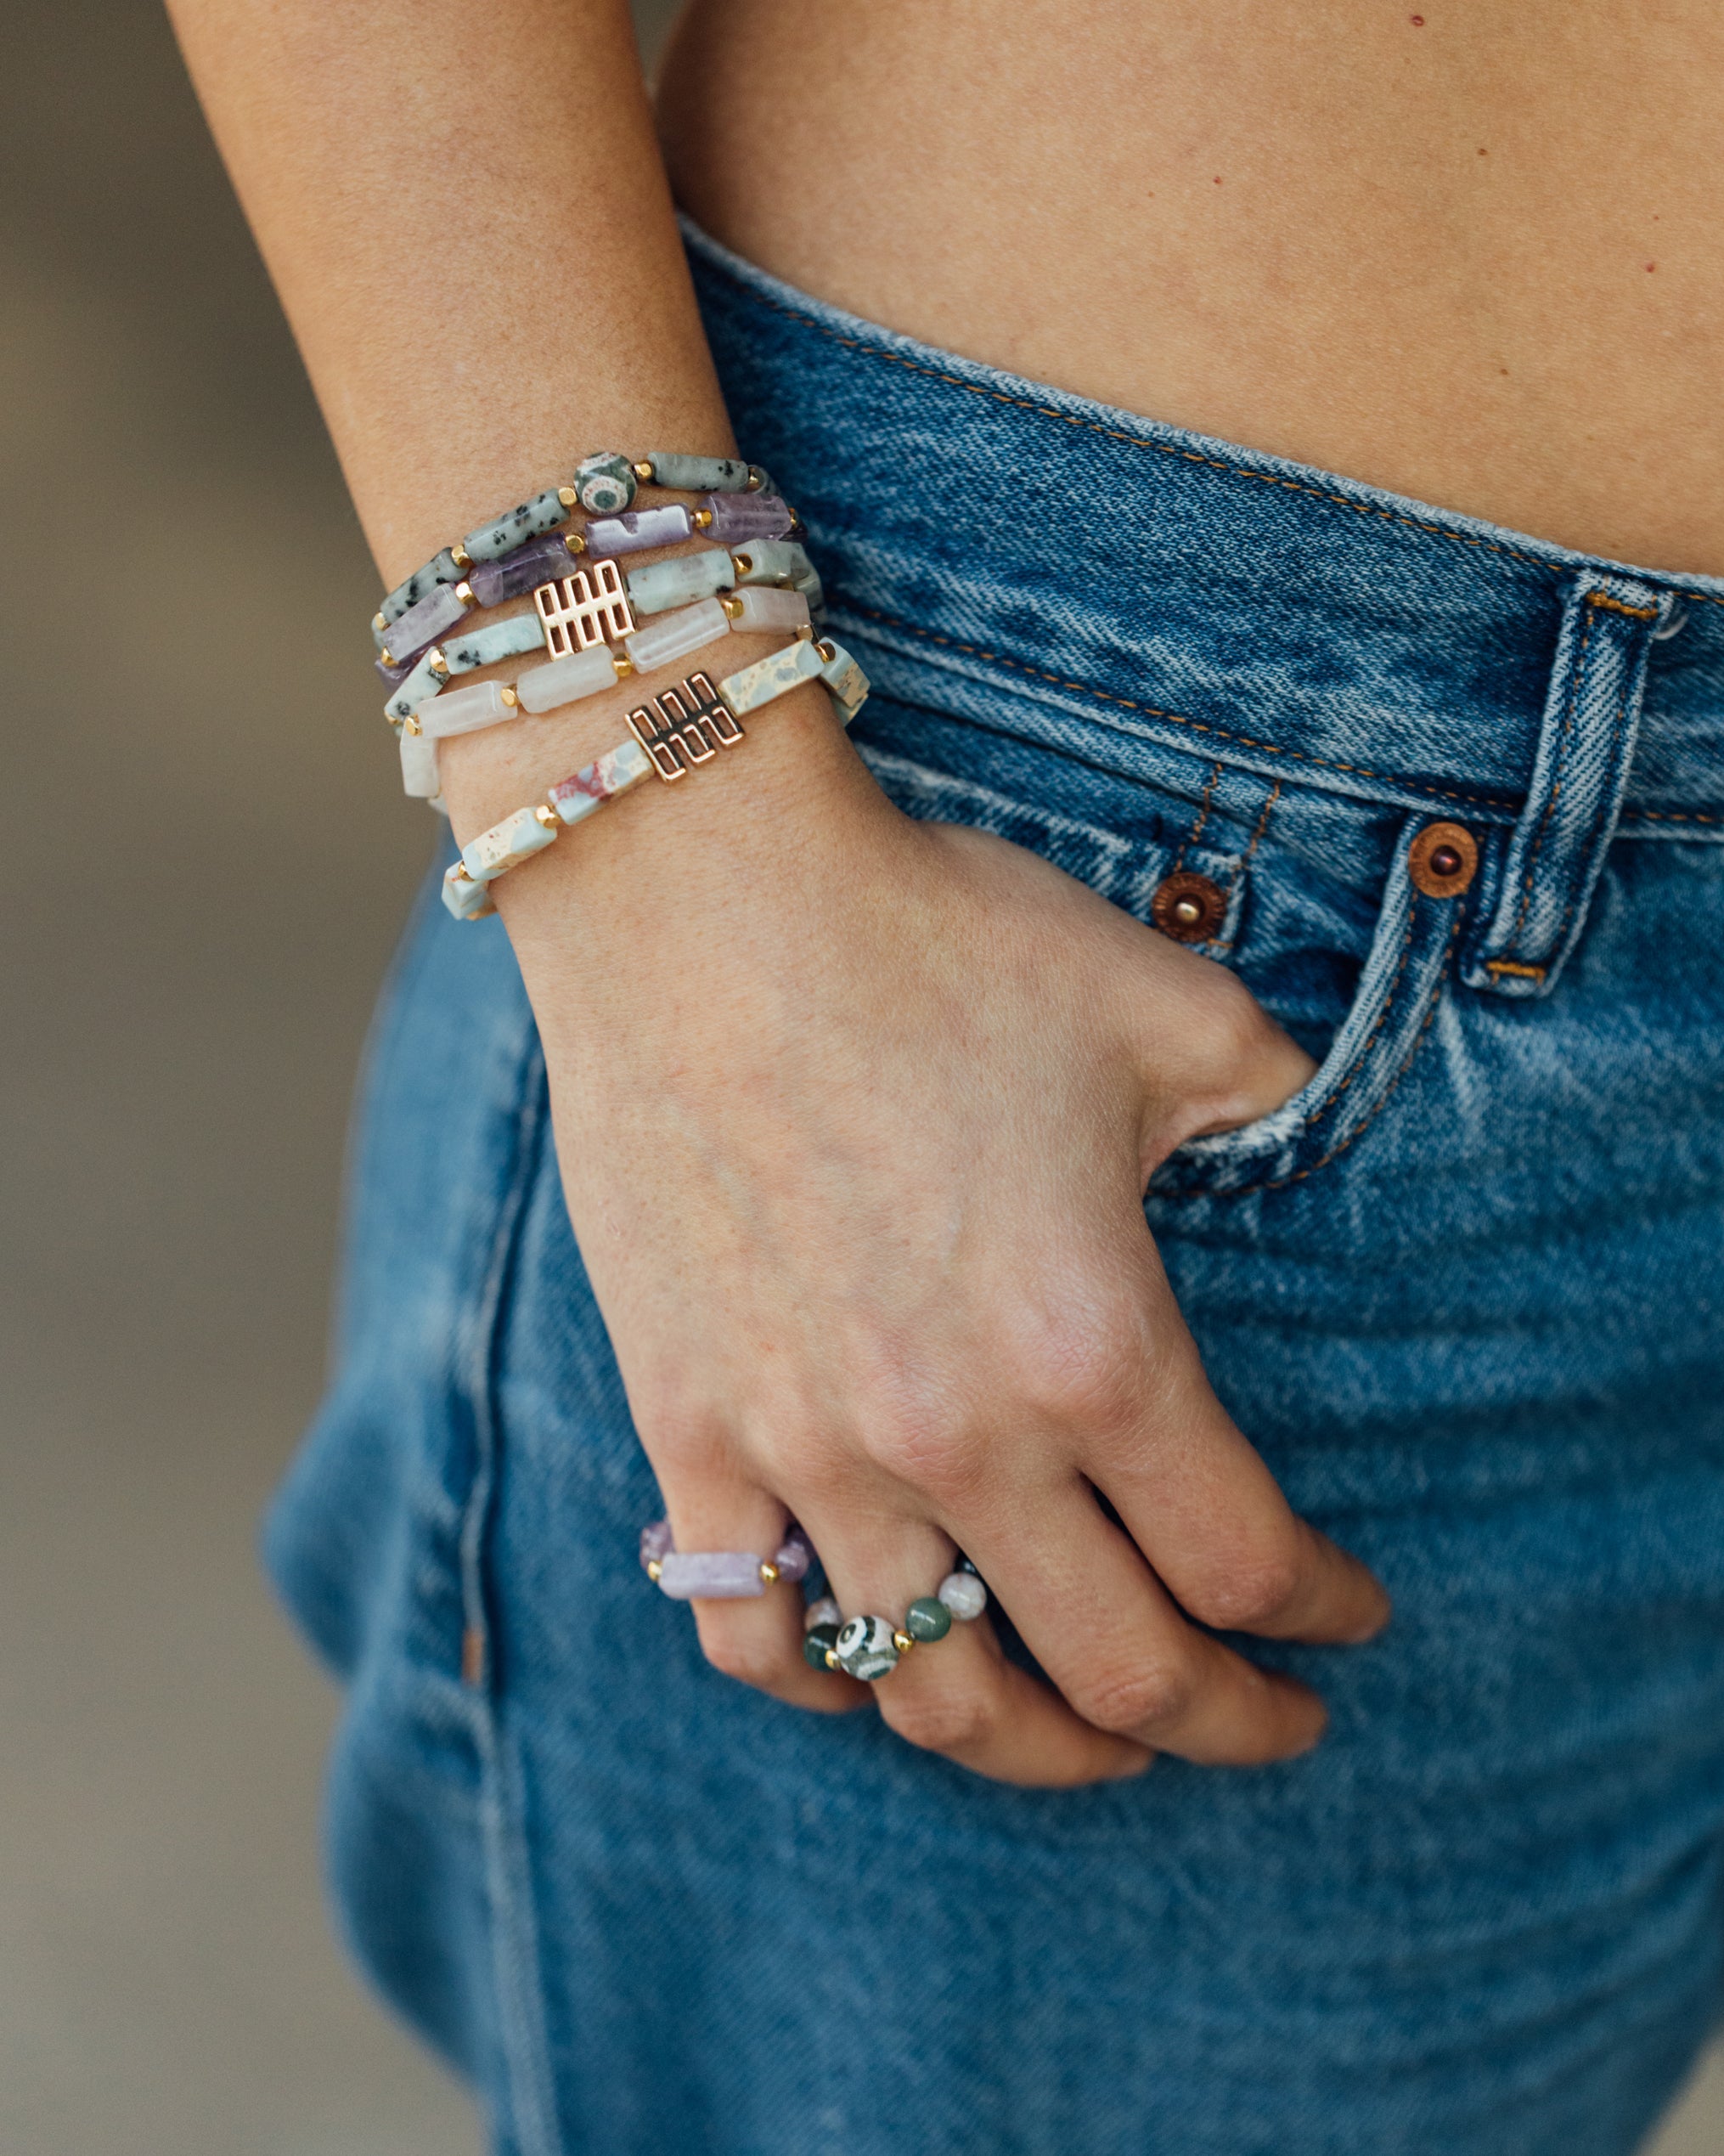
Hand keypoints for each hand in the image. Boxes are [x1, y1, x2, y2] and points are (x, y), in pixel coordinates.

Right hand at [463, 697, 1390, 1785]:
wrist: (700, 900)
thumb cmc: (937, 940)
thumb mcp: (1162, 1006)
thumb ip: (1269, 1095)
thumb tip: (1298, 1123)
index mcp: (1095, 1346)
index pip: (1243, 1559)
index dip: (1320, 1612)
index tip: (1348, 1617)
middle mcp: (958, 1436)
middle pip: (1118, 1670)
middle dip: (1219, 1723)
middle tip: (1262, 1721)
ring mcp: (807, 1453)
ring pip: (934, 1692)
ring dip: (1036, 1750)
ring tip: (1086, 1741)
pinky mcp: (689, 1431)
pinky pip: (751, 1633)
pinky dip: (824, 1682)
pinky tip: (872, 1661)